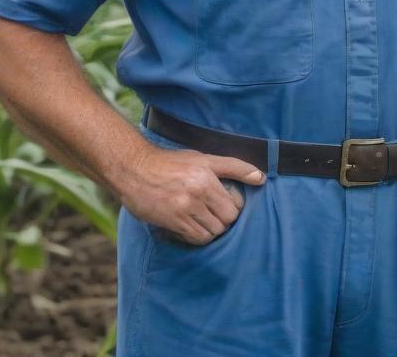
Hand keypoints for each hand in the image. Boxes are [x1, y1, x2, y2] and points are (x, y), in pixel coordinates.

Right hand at [120, 143, 264, 245]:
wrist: (135, 169)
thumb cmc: (171, 162)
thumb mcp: (203, 158)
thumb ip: (233, 167)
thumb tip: (261, 178)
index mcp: (208, 174)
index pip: (237, 203)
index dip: (236, 206)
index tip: (227, 203)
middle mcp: (199, 191)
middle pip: (228, 219)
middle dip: (226, 219)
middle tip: (216, 213)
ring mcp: (185, 207)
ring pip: (214, 231)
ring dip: (213, 229)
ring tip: (204, 220)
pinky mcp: (172, 221)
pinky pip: (197, 238)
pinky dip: (199, 236)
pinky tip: (193, 226)